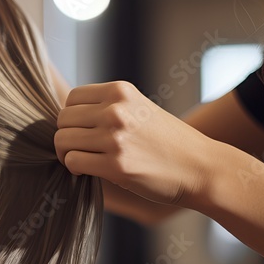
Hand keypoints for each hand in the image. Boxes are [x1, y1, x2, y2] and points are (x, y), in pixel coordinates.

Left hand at [54, 81, 216, 207]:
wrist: (201, 167)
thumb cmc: (168, 142)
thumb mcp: (140, 109)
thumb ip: (109, 107)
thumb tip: (67, 116)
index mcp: (121, 92)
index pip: (72, 98)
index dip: (72, 117)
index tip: (82, 131)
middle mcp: (116, 110)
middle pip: (63, 119)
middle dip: (66, 135)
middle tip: (79, 149)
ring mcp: (115, 137)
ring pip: (62, 140)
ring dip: (67, 153)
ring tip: (83, 160)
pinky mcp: (115, 165)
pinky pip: (73, 162)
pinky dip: (74, 169)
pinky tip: (88, 172)